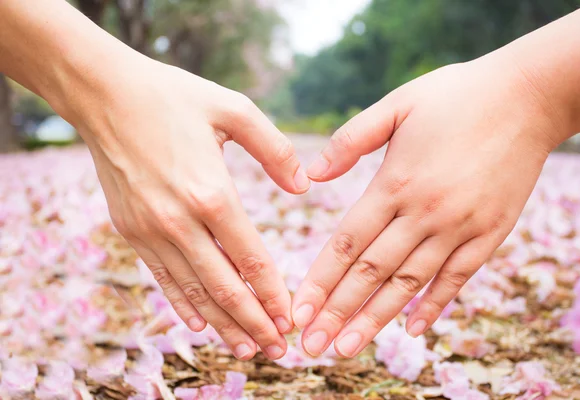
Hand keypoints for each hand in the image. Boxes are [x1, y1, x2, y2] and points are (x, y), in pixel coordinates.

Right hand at [72, 56, 309, 359]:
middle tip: (277, 351)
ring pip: (193, 291)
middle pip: (224, 287)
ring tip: (245, 349)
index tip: (290, 320)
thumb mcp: (234, 109)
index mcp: (212, 193)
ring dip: (222, 324)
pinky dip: (183, 305)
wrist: (105, 94)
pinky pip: (162, 278)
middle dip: (253, 323)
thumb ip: (275, 149)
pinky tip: (200, 324)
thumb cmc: (173, 98)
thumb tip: (303, 187)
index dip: (273, 295)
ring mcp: (151, 230)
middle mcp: (179, 221)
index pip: (251, 260)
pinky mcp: (131, 231)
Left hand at [292, 53, 563, 356]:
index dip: (321, 279)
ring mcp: (460, 226)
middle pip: (373, 272)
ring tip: (349, 348)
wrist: (529, 96)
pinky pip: (457, 278)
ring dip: (377, 319)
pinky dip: (433, 305)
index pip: (348, 242)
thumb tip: (311, 175)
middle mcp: (425, 212)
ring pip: (410, 283)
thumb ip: (351, 139)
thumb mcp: (397, 104)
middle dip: (339, 312)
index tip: (299, 310)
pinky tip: (412, 329)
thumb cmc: (455, 96)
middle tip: (313, 345)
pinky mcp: (490, 232)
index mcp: (396, 182)